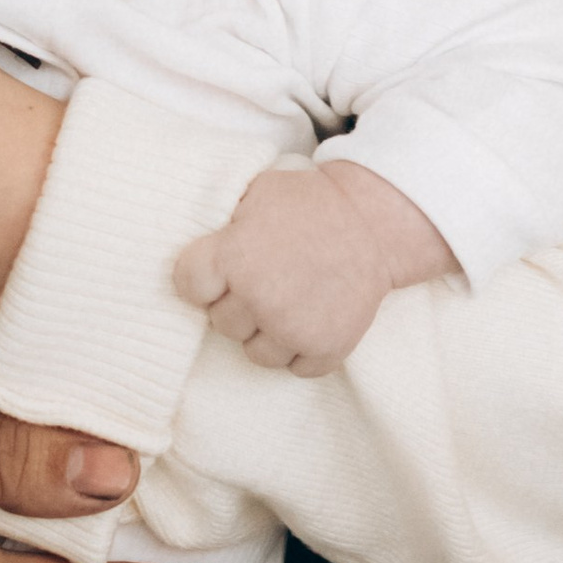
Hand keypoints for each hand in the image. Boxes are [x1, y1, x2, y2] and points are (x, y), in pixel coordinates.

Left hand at [175, 158, 459, 374]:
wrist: (375, 222)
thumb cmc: (312, 202)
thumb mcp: (258, 194)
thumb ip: (224, 225)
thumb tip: (199, 247)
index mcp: (233, 257)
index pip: (187, 286)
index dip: (201, 278)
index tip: (218, 272)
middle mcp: (258, 298)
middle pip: (221, 323)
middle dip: (237, 304)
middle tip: (264, 281)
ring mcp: (292, 328)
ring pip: (256, 354)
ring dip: (267, 333)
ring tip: (287, 304)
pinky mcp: (326, 348)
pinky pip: (297, 368)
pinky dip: (303, 351)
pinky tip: (311, 321)